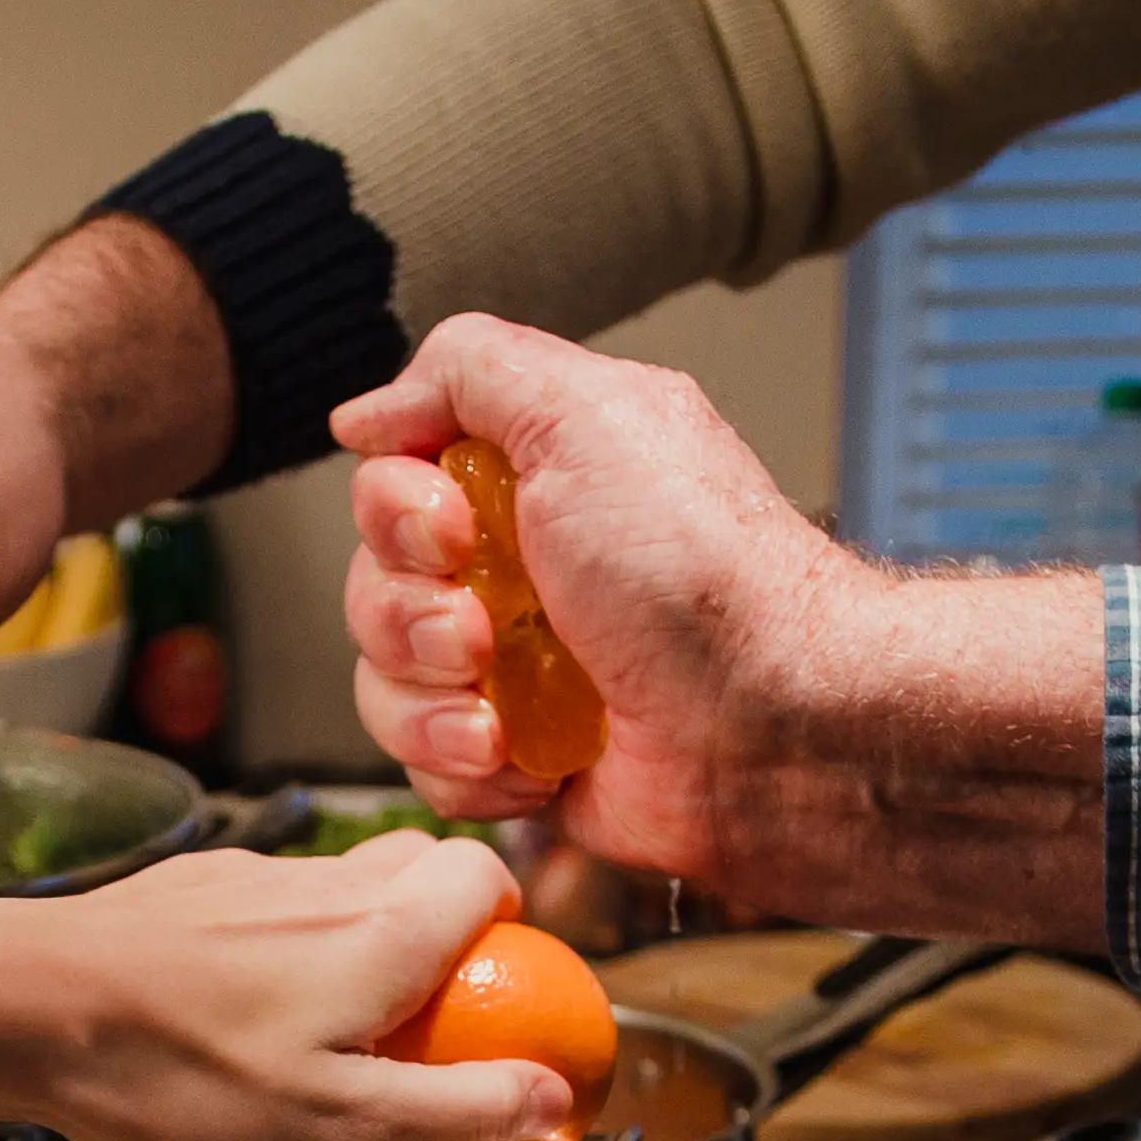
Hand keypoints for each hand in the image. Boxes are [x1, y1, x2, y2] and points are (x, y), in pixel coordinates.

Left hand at [0, 828, 573, 1140]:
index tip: (497, 1005)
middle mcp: (324, 883)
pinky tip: (228, 1025)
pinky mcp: (181, 892)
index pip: (488, 877)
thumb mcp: (336, 1128)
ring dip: (351, 950)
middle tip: (415, 1032)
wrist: (17, 1007)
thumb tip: (554, 1099)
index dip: (510, 932)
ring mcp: (246, 881)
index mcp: (384, 930)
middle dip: (439, 940)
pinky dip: (272, 954)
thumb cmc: (174, 1074)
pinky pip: (259, 910)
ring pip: (336, 890)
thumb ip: (455, 1113)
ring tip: (317, 1043)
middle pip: (418, 874)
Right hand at [332, 316, 863, 884]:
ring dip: (427, 701)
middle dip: (408, 614)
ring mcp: (517, 668)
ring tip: (497, 715)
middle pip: (373, 582)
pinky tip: (529, 764)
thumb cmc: (702, 577)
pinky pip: (424, 766)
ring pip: (383, 680)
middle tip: (484, 630)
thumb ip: (467, 370)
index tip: (457, 528)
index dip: (398, 510)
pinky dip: (465, 769)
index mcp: (534, 478)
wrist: (773, 729)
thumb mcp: (587, 413)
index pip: (391, 481)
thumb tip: (367, 412)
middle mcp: (520, 567)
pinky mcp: (521, 758)